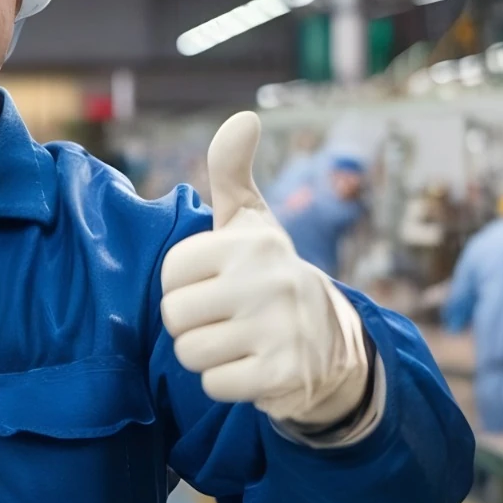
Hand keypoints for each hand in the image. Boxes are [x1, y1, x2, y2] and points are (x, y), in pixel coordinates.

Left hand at [160, 112, 367, 427]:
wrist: (331, 342)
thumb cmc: (269, 275)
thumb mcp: (252, 222)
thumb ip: (232, 171)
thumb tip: (243, 118)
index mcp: (251, 243)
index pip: (171, 274)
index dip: (184, 285)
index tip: (214, 285)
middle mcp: (268, 281)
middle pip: (174, 316)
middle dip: (190, 325)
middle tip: (223, 319)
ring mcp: (278, 329)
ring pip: (190, 353)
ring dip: (206, 356)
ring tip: (236, 342)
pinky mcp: (282, 374)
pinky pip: (214, 385)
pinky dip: (225, 383)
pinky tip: (250, 367)